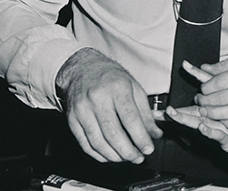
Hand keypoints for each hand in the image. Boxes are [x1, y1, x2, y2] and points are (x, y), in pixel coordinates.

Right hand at [56, 48, 162, 162]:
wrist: (82, 68)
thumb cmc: (110, 77)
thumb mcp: (134, 87)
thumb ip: (146, 112)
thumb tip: (155, 133)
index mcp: (117, 88)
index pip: (130, 118)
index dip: (140, 138)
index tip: (148, 149)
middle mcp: (97, 99)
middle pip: (113, 133)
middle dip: (128, 151)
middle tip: (138, 158)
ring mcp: (82, 110)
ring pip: (98, 142)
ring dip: (115, 156)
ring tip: (126, 158)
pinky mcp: (72, 120)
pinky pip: (85, 144)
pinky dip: (99, 155)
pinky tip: (110, 156)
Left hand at [182, 55, 227, 131]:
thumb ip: (223, 66)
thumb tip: (202, 68)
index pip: (220, 81)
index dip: (206, 87)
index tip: (202, 90)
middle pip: (223, 98)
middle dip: (206, 102)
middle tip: (199, 103)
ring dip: (214, 114)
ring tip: (205, 113)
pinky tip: (223, 121)